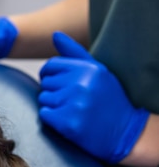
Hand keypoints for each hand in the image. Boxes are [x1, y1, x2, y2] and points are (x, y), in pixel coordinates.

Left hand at [38, 32, 149, 162]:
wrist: (123, 131)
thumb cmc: (107, 98)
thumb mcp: (97, 71)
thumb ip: (74, 52)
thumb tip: (55, 34)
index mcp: (88, 69)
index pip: (51, 65)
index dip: (50, 75)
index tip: (60, 84)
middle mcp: (81, 84)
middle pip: (45, 83)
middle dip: (54, 91)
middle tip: (71, 100)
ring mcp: (75, 104)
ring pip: (43, 98)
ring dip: (52, 105)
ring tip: (71, 109)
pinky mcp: (68, 123)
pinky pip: (44, 114)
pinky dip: (51, 118)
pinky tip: (67, 120)